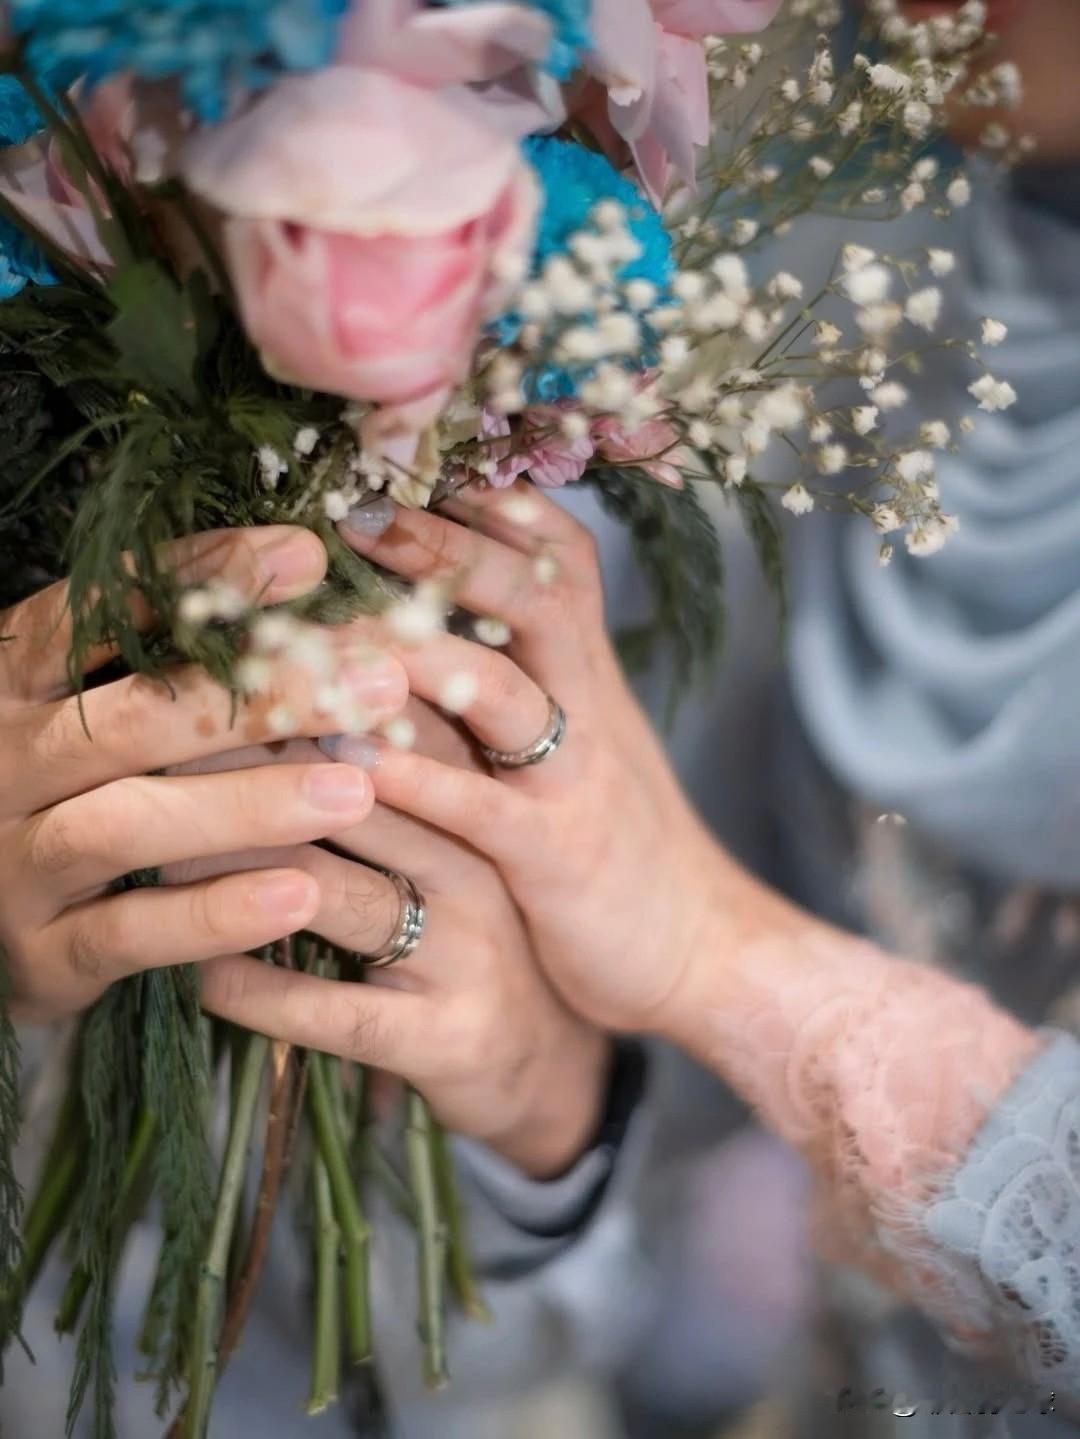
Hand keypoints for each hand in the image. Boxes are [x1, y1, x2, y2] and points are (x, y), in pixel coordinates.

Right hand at [0, 526, 405, 1022]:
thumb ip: (173, 658)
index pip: (98, 612)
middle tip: (376, 683)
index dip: (202, 580)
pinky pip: (130, 933)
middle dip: (260, 698)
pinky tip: (299, 895)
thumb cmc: (67, 791)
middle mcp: (2, 764)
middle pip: (130, 719)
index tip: (309, 559)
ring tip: (353, 790)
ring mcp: (13, 862)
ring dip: (248, 806)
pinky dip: (215, 914)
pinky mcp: (42, 953)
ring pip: (125, 824)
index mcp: (12, 683)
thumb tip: (308, 571)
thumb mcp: (95, 710)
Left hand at [168, 701, 610, 1178]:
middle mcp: (480, 861)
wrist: (544, 1057)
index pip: (392, 716)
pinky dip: (263, 990)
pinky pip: (340, 1012)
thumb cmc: (468, 921)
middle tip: (152, 749)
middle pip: (357, 795)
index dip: (301, 689)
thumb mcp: (449, 829)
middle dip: (251, 770)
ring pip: (342, 896)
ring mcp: (468, 950)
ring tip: (159, 857)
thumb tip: (276, 680)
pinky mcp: (447, 1035)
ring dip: (243, 872)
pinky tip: (202, 974)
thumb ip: (387, 760)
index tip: (212, 668)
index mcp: (480, 795)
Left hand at [330, 486, 733, 1036]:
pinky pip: (483, 805)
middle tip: (359, 508)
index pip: (555, 554)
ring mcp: (576, 778)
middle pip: (531, 593)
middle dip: (445, 545)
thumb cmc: (614, 839)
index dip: (488, 501)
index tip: (411, 459)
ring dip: (416, 650)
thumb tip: (424, 620)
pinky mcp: (555, 856)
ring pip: (503, 689)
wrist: (702, 949)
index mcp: (589, 672)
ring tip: (330, 623)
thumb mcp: (583, 742)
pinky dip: (419, 777)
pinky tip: (351, 757)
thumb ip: (522, 679)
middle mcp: (589, 706)